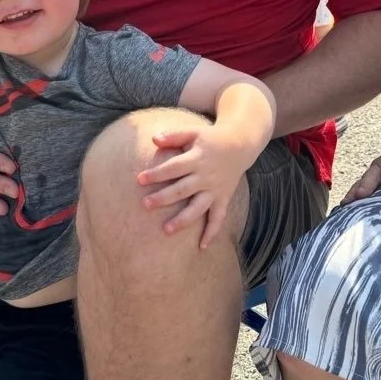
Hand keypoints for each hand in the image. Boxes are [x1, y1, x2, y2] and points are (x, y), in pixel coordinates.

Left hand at [136, 127, 252, 248]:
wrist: (240, 145)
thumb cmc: (210, 139)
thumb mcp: (193, 132)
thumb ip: (174, 135)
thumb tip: (154, 138)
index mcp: (197, 158)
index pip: (174, 167)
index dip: (157, 174)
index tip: (140, 180)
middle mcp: (206, 176)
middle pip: (183, 189)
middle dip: (164, 198)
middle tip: (145, 205)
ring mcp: (215, 189)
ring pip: (199, 207)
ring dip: (183, 219)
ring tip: (166, 230)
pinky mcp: (223, 198)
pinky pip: (218, 218)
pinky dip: (212, 232)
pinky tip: (201, 247)